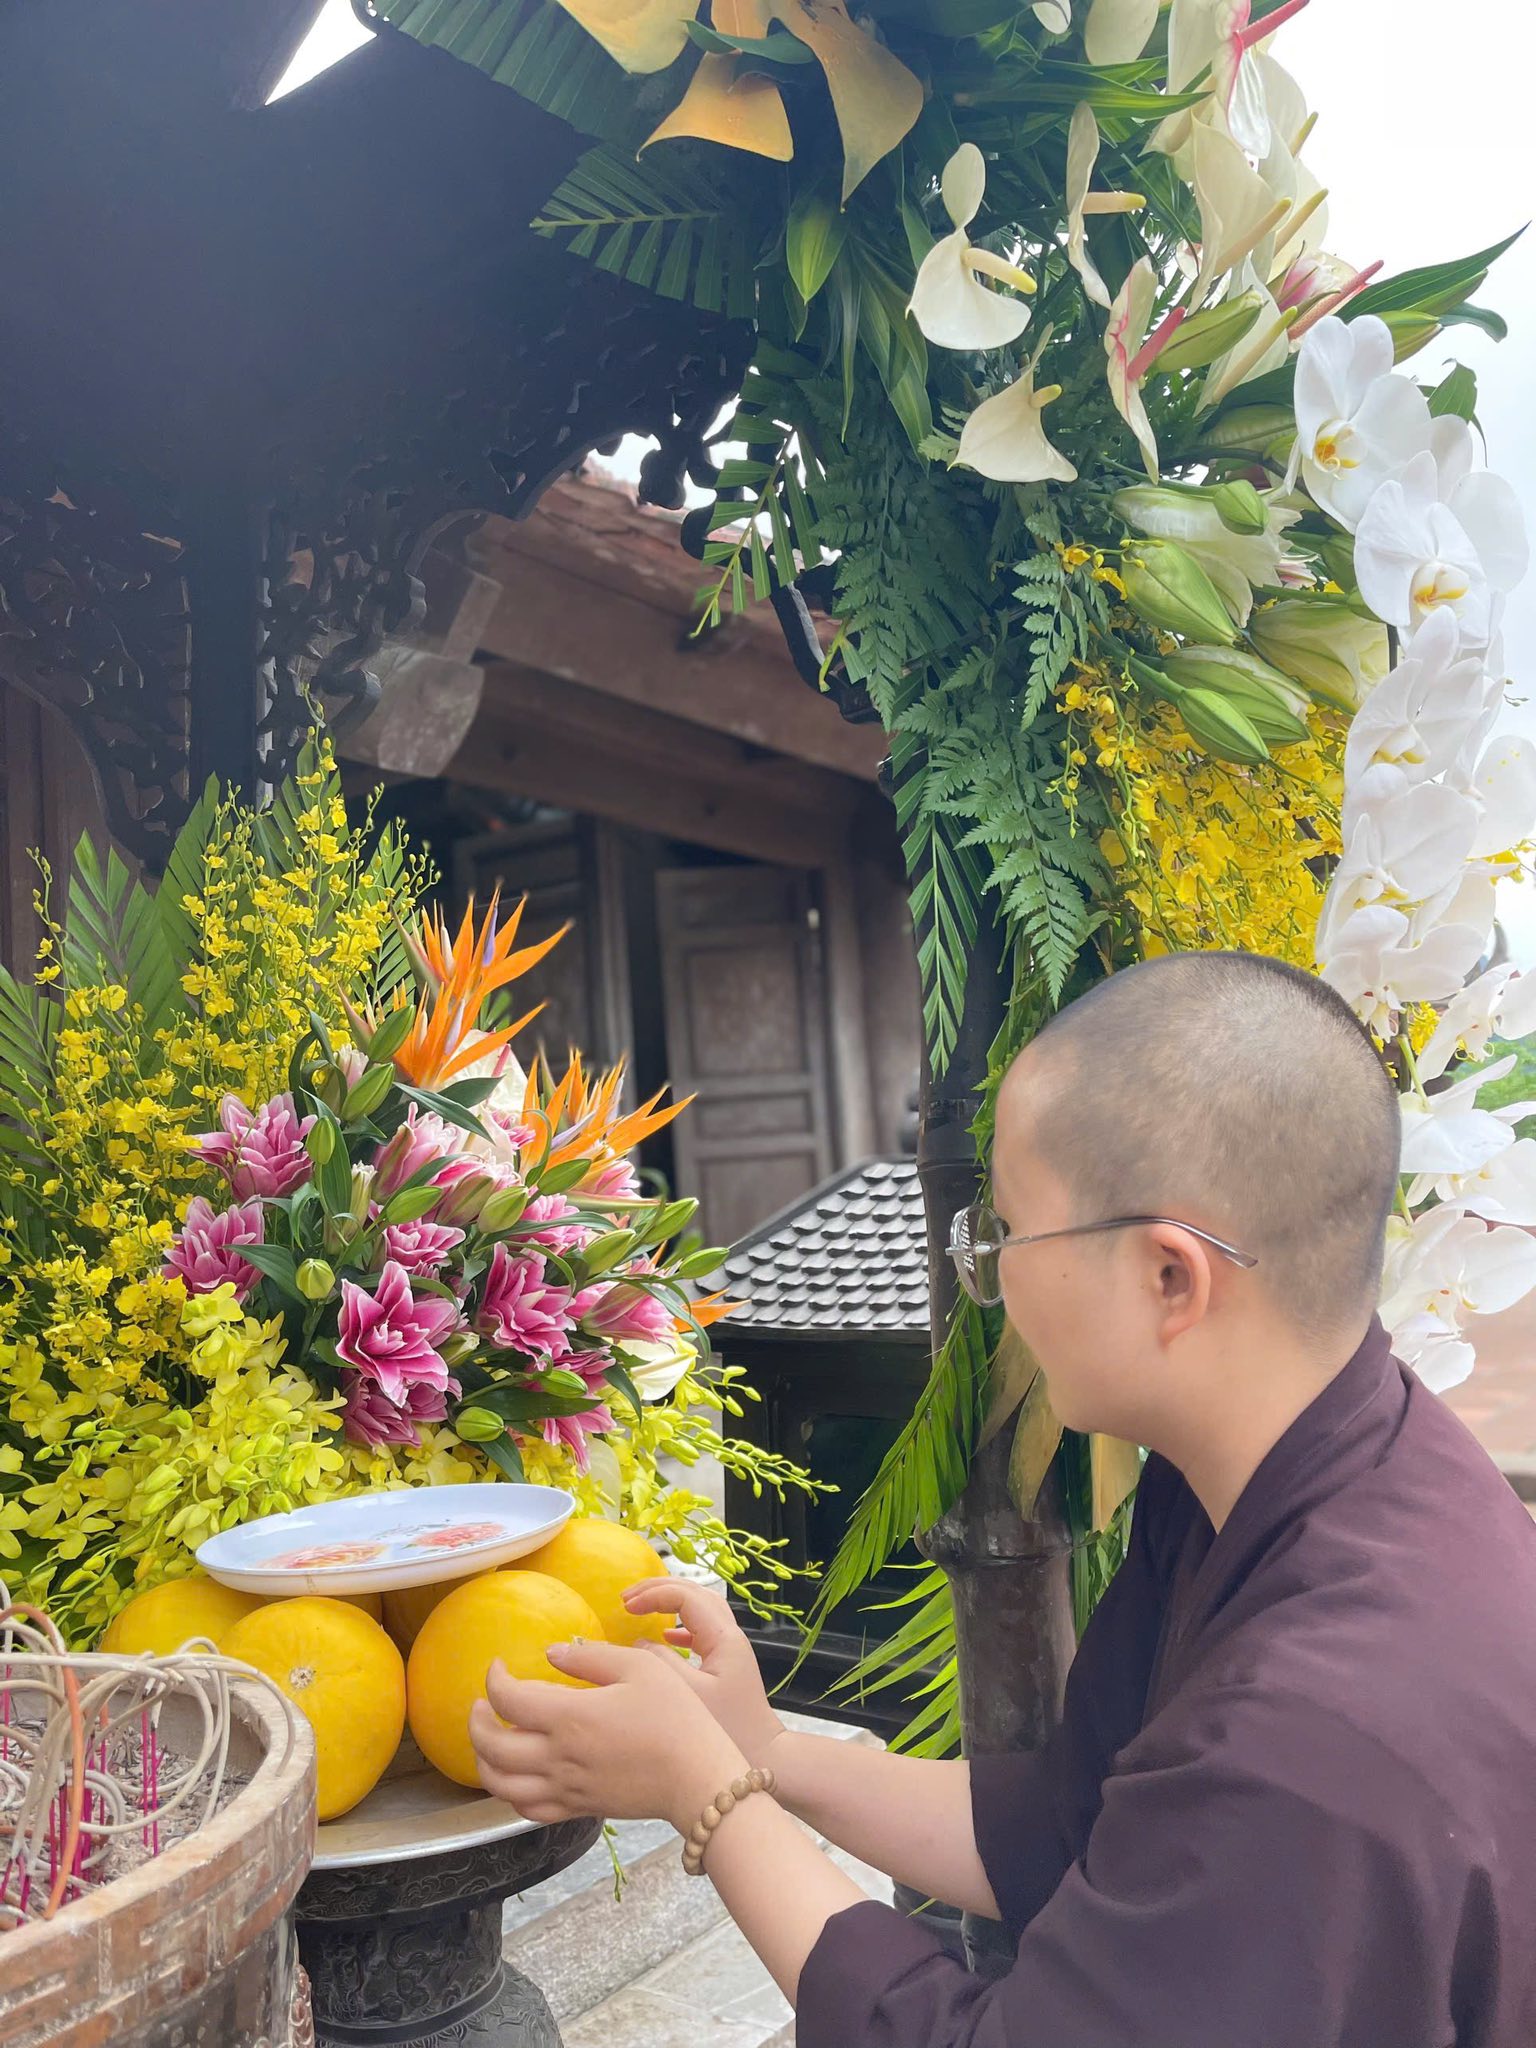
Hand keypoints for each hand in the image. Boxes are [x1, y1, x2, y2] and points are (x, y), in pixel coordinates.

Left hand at [470, 1638, 746, 1834]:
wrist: (697, 1778)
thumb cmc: (675, 1718)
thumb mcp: (640, 1667)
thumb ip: (592, 1657)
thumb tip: (554, 1653)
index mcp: (569, 1717)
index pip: (508, 1699)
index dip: (494, 1679)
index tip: (499, 1666)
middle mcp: (558, 1757)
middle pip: (491, 1746)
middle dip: (476, 1722)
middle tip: (481, 1703)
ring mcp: (566, 1788)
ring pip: (500, 1785)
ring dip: (484, 1761)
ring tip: (490, 1740)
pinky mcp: (578, 1808)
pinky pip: (527, 1810)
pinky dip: (509, 1795)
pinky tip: (517, 1777)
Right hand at [623, 1578, 786, 1767]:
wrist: (765, 1757)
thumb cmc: (728, 1729)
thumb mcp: (689, 1695)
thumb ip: (661, 1662)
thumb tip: (638, 1642)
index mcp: (724, 1638)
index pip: (686, 1596)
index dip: (654, 1595)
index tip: (626, 1608)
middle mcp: (730, 1636)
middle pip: (695, 1593)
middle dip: (659, 1589)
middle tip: (626, 1597)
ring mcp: (729, 1649)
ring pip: (698, 1609)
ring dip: (669, 1602)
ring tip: (640, 1606)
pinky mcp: (725, 1664)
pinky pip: (700, 1630)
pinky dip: (678, 1624)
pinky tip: (663, 1635)